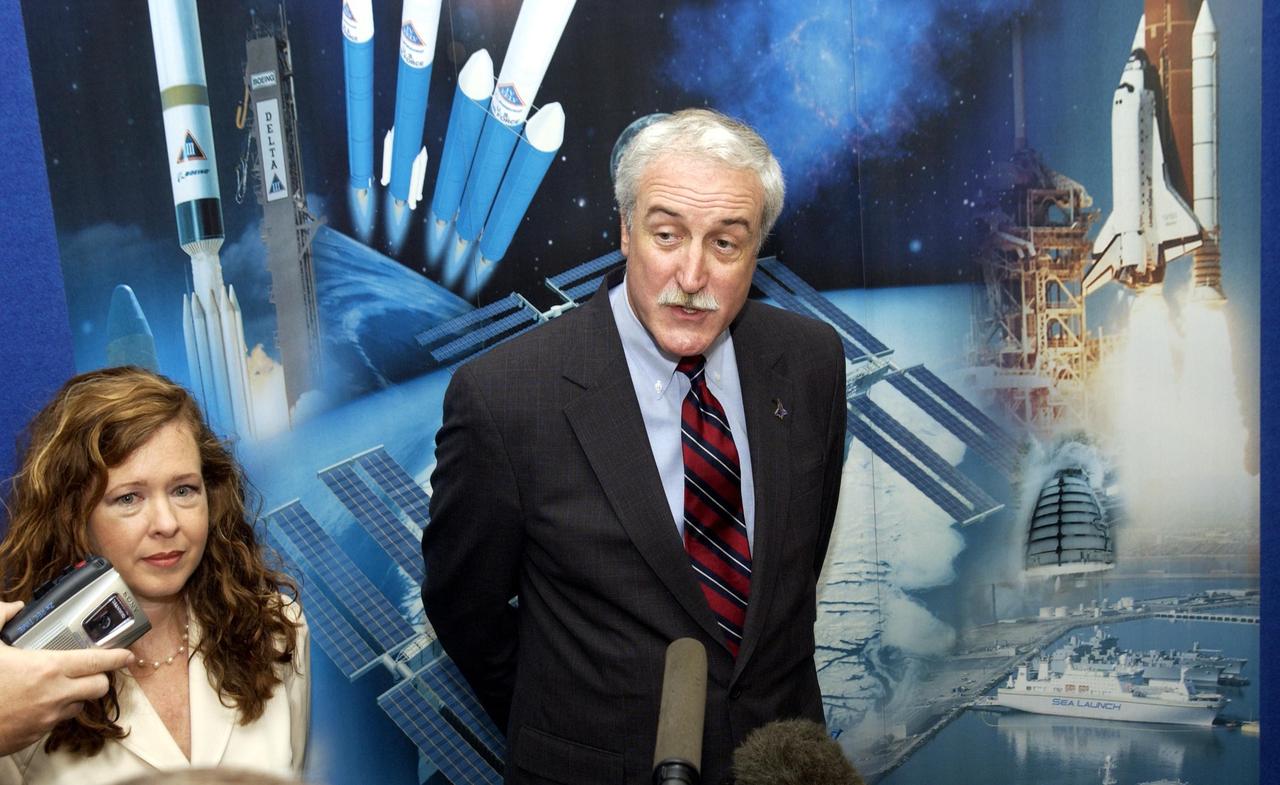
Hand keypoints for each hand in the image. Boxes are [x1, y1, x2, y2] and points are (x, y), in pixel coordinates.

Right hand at [0, 600, 134, 754]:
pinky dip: (56, 710)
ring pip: (80, 705)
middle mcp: (55, 694)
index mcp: (48, 668)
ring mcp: (47, 718)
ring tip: (61, 683)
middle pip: (99, 686)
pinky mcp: (36, 735)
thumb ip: (1, 617)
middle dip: (101, 676)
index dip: (118, 656)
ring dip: (77, 694)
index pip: (98, 661)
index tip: (129, 653)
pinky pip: (57, 721)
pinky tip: (39, 700)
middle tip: (93, 667)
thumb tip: (15, 606)